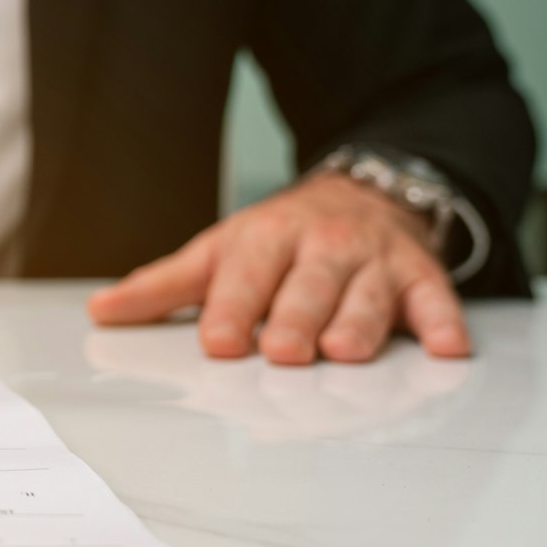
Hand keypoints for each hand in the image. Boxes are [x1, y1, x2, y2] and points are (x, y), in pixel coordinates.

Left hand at [86, 174, 469, 364]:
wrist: (363, 195)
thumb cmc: (280, 239)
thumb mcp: (219, 253)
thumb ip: (162, 288)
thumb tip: (100, 311)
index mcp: (265, 240)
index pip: (244, 276)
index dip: (232, 309)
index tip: (219, 342)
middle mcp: (320, 247)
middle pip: (307, 286)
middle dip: (295, 317)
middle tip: (285, 351)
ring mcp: (373, 261)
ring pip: (368, 294)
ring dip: (359, 321)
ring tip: (345, 351)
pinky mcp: (421, 275)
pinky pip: (436, 297)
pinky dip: (443, 320)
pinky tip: (445, 346)